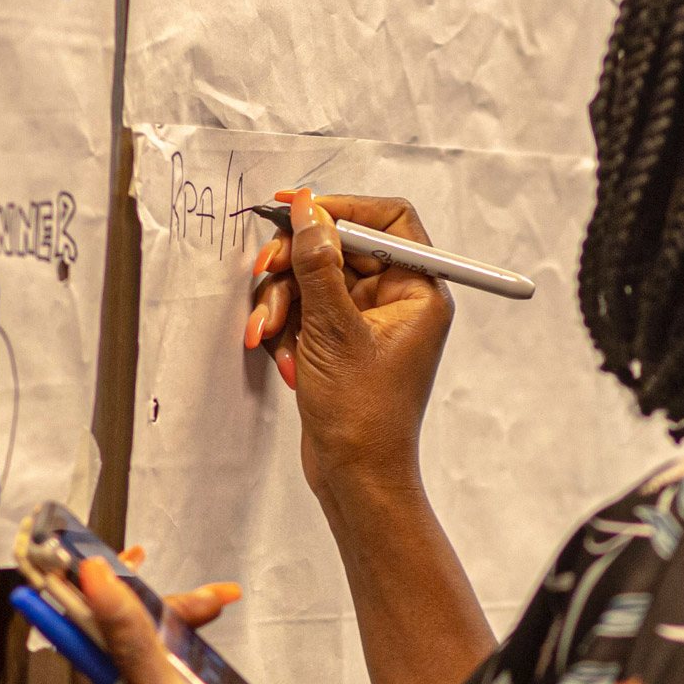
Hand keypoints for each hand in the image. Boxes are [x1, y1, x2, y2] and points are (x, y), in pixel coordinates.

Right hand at [243, 189, 452, 507]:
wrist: (356, 478)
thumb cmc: (363, 416)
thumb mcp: (333, 330)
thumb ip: (318, 263)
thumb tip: (308, 210)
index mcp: (419, 291)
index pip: (386, 220)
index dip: (339, 207)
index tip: (294, 205)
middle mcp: (398, 301)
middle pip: (340, 247)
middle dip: (295, 265)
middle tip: (265, 273)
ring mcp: (368, 322)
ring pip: (314, 281)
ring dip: (282, 303)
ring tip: (267, 336)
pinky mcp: (341, 342)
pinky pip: (307, 312)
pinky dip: (287, 329)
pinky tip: (283, 359)